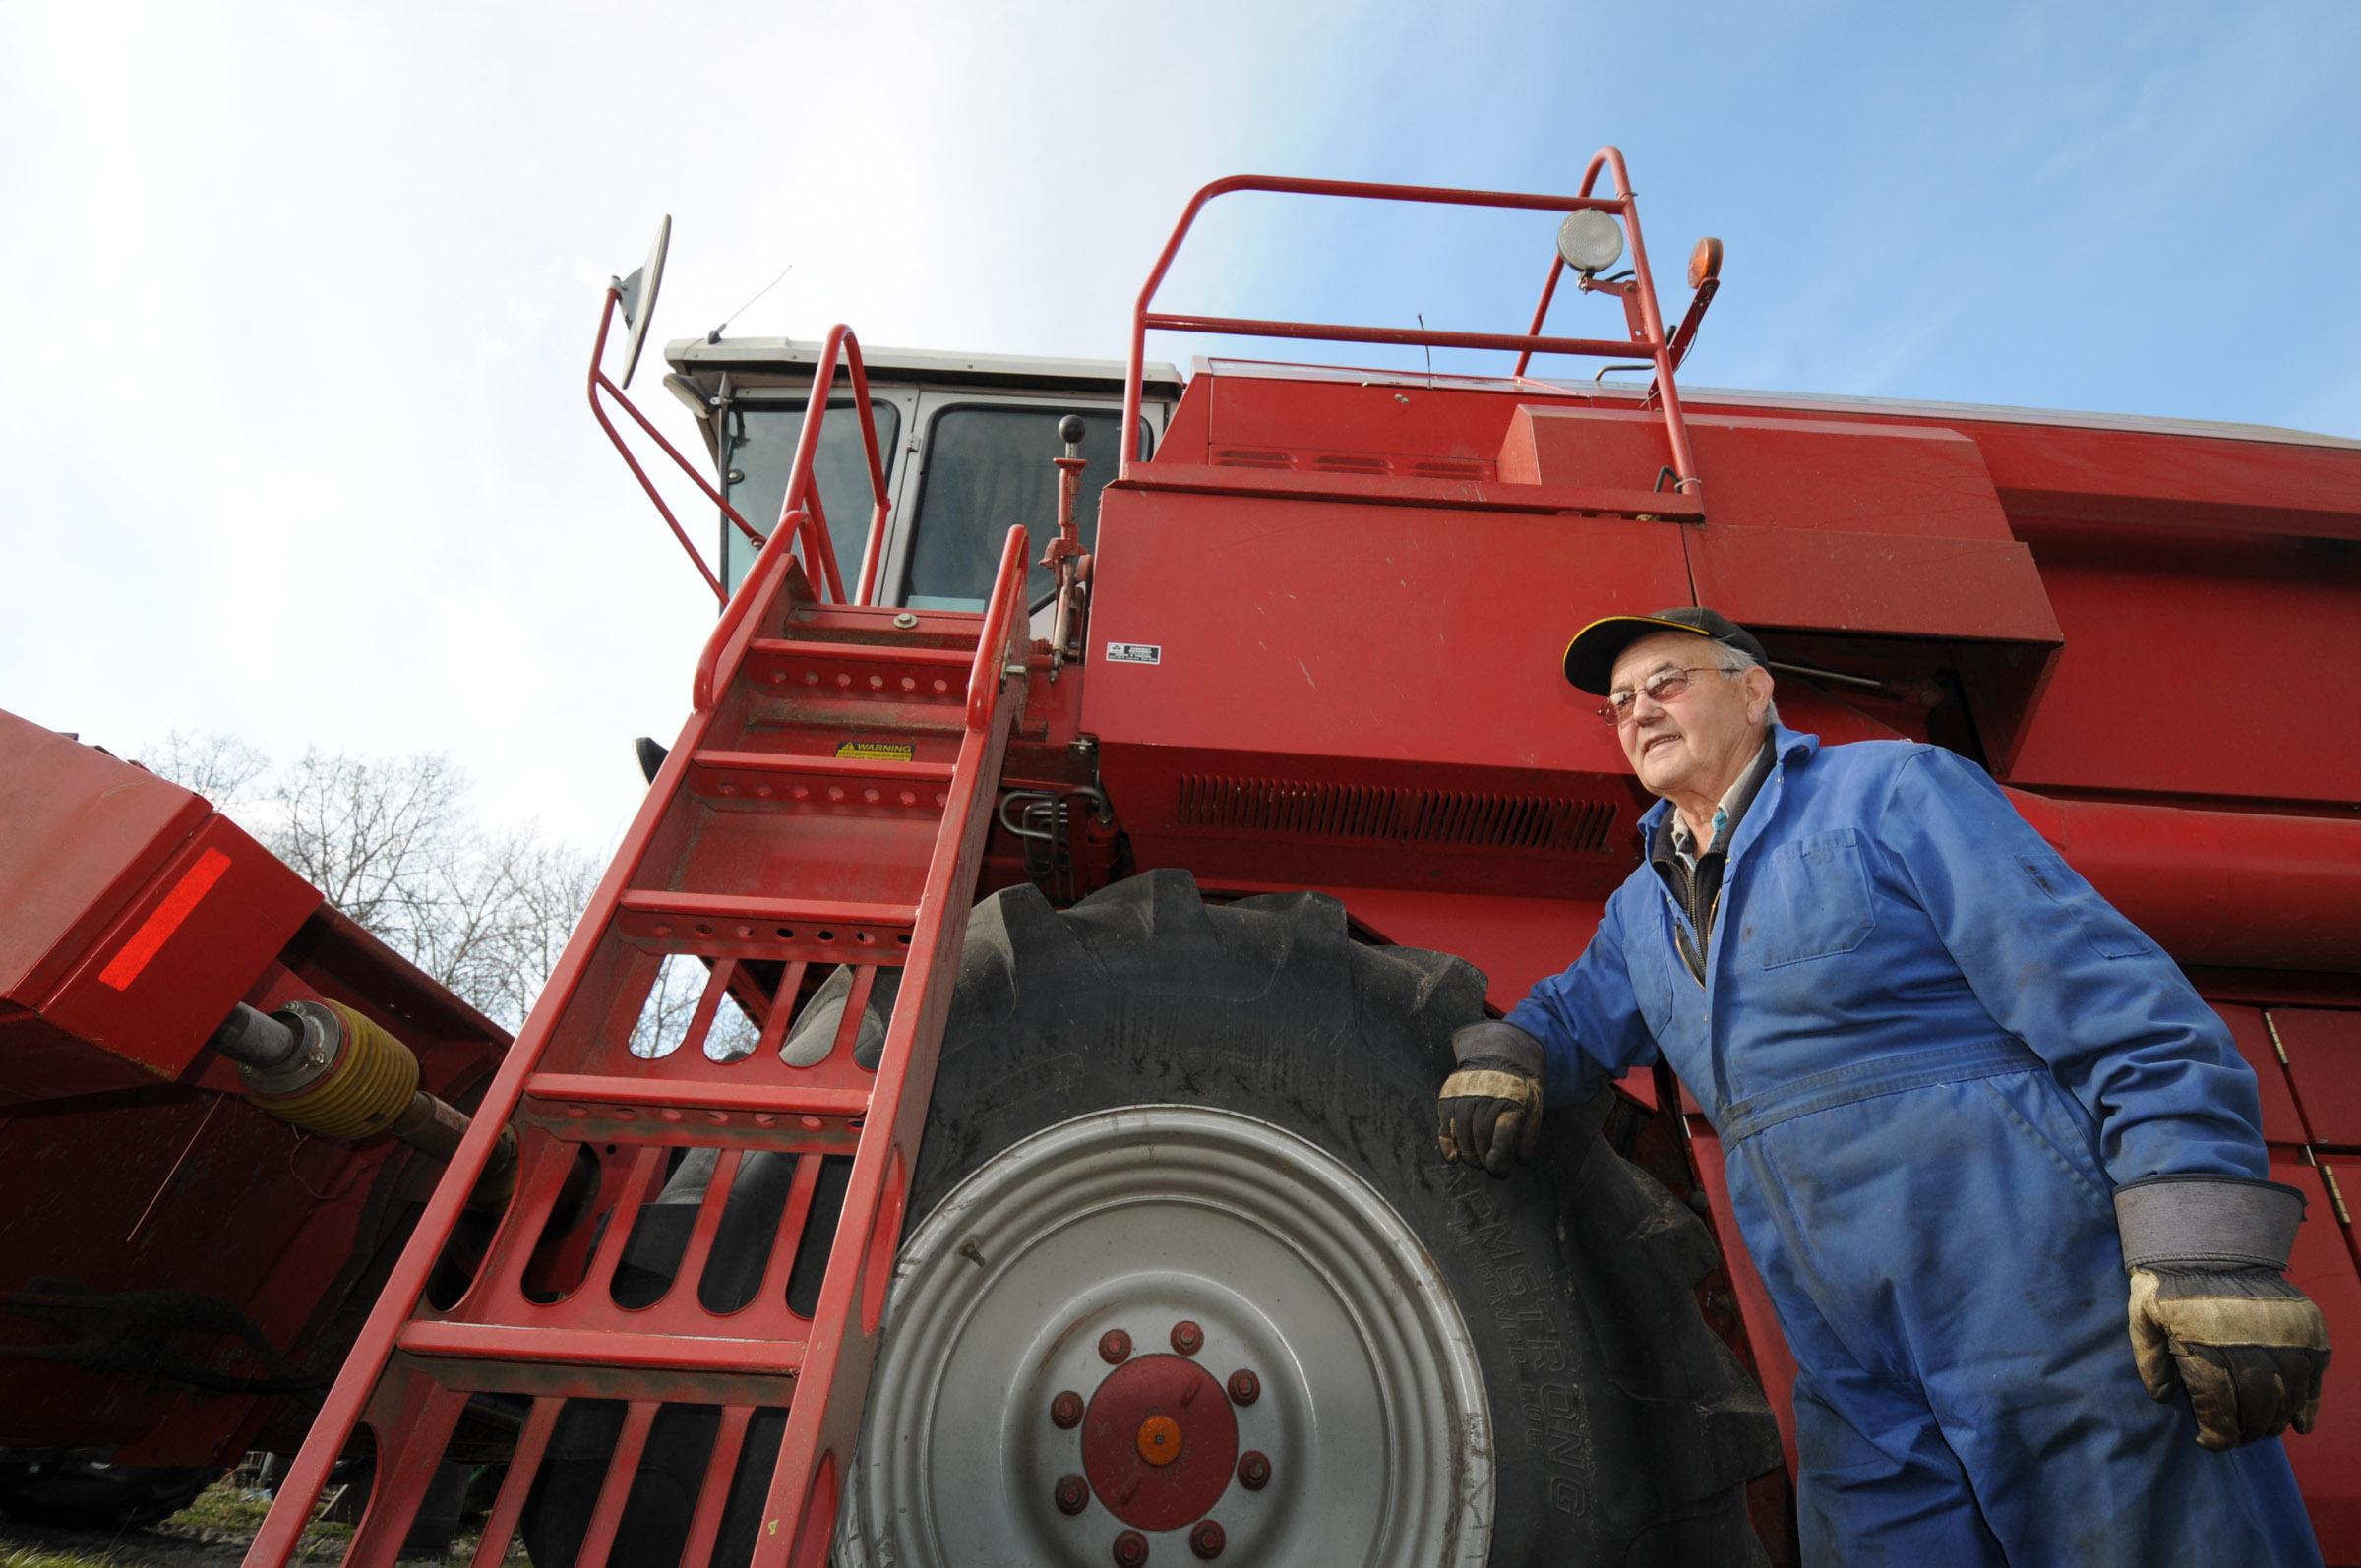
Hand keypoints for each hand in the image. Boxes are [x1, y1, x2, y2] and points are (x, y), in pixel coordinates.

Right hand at [1437, 1020, 1543, 1177]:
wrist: (1498, 1055)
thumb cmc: (1518, 1088)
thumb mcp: (1533, 1106)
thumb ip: (1528, 1134)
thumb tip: (1520, 1160)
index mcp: (1511, 1102)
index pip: (1502, 1138)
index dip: (1499, 1161)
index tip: (1500, 1171)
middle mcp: (1486, 1099)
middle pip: (1481, 1139)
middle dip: (1484, 1160)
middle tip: (1488, 1166)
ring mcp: (1464, 1097)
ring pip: (1463, 1135)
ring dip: (1468, 1155)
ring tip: (1476, 1161)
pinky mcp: (1449, 1097)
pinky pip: (1445, 1125)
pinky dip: (1447, 1144)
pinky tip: (1453, 1157)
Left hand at [2128, 1266, 2329, 1448]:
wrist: (2213, 1239)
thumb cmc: (2170, 1281)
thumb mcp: (2142, 1314)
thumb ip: (2149, 1359)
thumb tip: (2162, 1397)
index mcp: (2207, 1347)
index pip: (2220, 1411)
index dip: (2217, 1436)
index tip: (2209, 1441)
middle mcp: (2251, 1347)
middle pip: (2258, 1410)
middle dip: (2245, 1431)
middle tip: (2234, 1435)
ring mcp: (2286, 1339)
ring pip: (2288, 1399)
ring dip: (2275, 1421)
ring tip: (2259, 1428)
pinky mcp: (2309, 1331)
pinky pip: (2315, 1378)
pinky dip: (2309, 1405)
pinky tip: (2301, 1424)